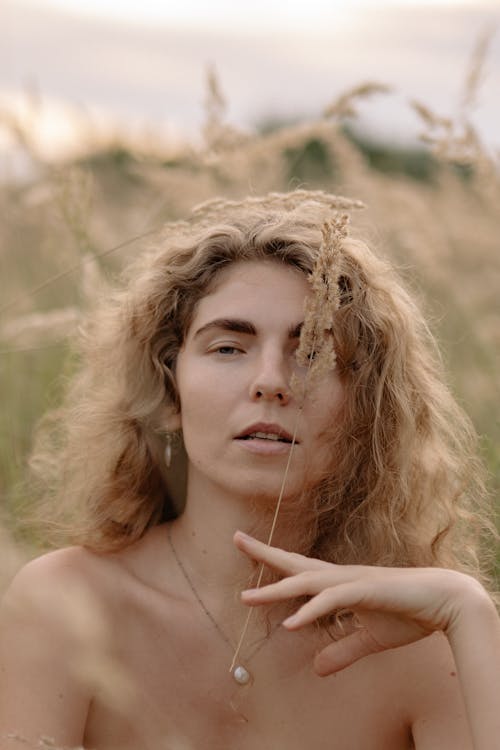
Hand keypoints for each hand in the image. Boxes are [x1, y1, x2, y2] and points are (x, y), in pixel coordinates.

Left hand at [234, 531, 483, 675]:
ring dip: (276, 590)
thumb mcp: (369, 639)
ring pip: (306, 581)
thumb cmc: (408, 614)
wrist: (444, 602)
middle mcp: (340, 577)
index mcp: (338, 584)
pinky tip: (292, 623)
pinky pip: (331, 601)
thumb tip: (317, 669)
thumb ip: (342, 651)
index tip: (248, 548)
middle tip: (235, 538)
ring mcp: (351, 582)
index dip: (273, 560)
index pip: (298, 570)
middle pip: (294, 564)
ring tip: (246, 598)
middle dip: (264, 553)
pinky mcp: (364, 591)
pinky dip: (310, 611)